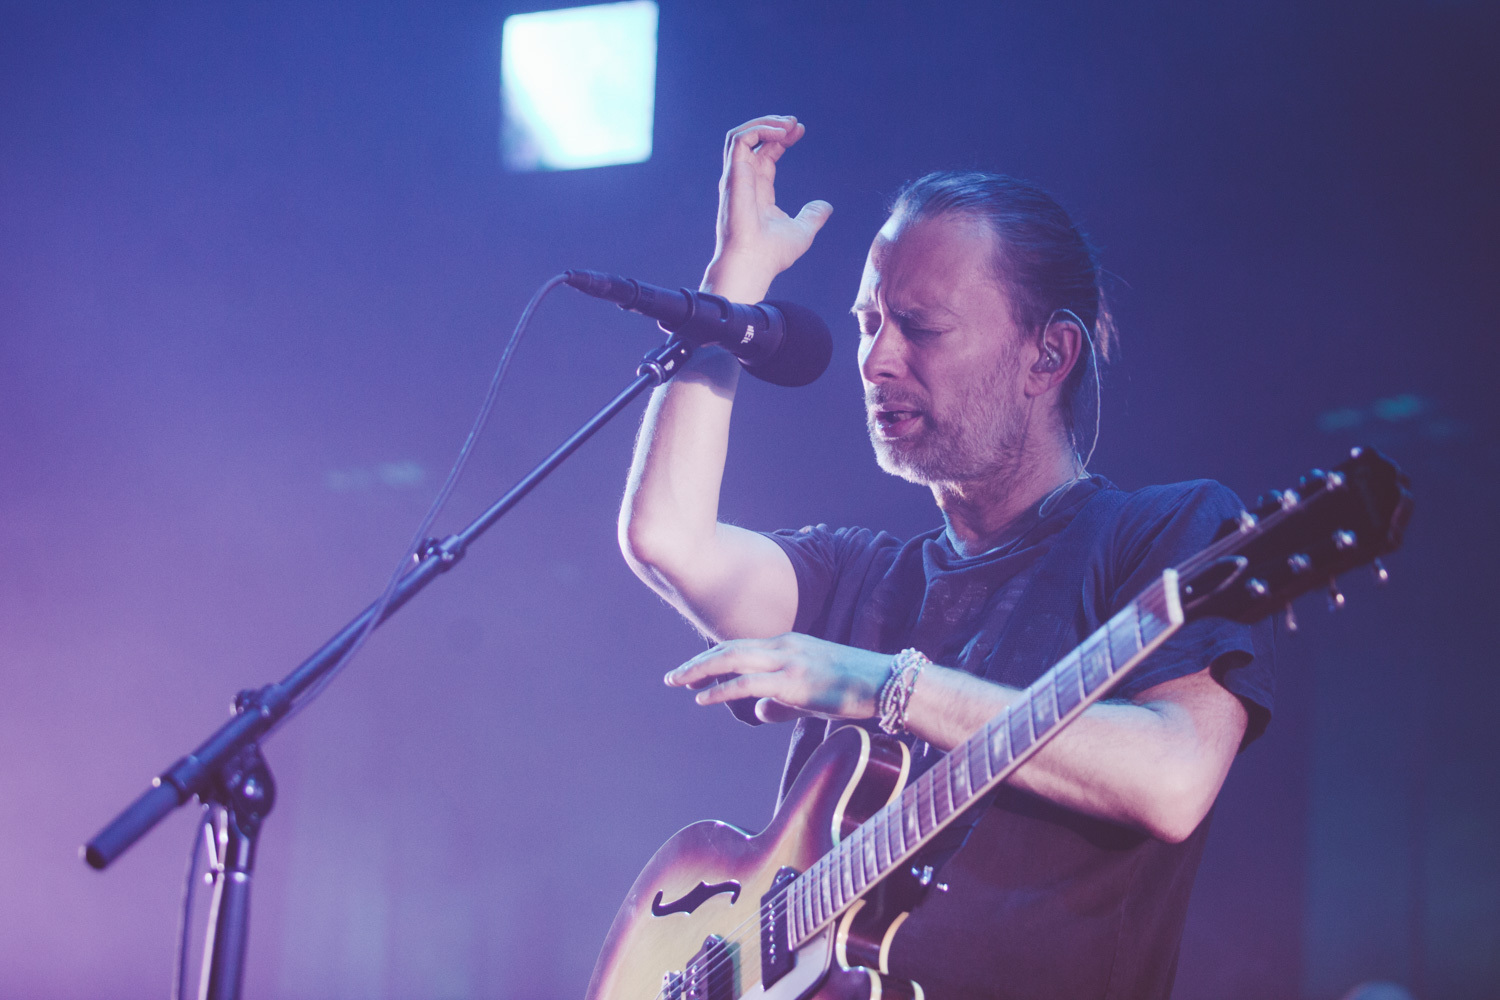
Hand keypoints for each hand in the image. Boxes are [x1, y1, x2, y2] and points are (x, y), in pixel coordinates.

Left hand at [665, 633, 890, 723]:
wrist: (885, 682)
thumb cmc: (854, 688)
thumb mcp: (811, 693)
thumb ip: (782, 701)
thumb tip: (758, 711)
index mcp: (788, 643)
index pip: (741, 646)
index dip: (713, 658)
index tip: (691, 671)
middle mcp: (784, 646)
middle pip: (729, 648)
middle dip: (698, 662)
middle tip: (673, 677)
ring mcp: (788, 661)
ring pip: (732, 659)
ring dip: (701, 671)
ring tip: (678, 682)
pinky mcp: (793, 681)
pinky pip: (747, 683)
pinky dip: (721, 689)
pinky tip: (702, 698)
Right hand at [704, 115, 832, 301]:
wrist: (753, 263)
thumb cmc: (772, 254)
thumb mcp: (802, 231)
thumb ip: (812, 216)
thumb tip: (825, 207)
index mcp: (758, 190)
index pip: (766, 154)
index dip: (782, 139)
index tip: (801, 131)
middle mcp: (744, 180)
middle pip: (754, 140)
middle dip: (775, 125)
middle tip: (797, 124)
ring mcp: (736, 176)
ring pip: (740, 135)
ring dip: (764, 122)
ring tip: (788, 124)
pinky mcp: (732, 174)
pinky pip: (739, 140)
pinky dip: (759, 130)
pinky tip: (781, 134)